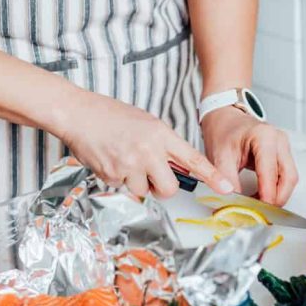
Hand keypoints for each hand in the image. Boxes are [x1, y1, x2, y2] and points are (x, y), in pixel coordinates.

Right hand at [55, 91, 233, 198]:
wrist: (78, 114)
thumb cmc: (112, 116)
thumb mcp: (147, 123)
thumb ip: (164, 145)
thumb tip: (177, 167)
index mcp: (161, 135)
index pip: (192, 159)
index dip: (212, 175)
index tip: (227, 187)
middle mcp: (148, 151)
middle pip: (169, 189)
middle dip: (162, 188)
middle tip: (151, 175)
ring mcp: (129, 165)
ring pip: (143, 191)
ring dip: (136, 183)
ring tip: (124, 160)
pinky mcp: (112, 175)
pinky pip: (123, 188)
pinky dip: (118, 179)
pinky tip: (111, 160)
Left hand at [201, 106, 297, 205]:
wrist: (224, 119)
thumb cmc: (223, 131)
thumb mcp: (219, 157)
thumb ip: (227, 180)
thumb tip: (234, 201)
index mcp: (264, 136)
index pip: (271, 172)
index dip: (267, 194)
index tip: (260, 209)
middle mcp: (279, 140)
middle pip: (288, 177)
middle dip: (277, 198)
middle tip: (262, 211)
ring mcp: (283, 146)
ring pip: (290, 178)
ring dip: (277, 194)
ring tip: (259, 204)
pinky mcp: (282, 154)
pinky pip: (285, 175)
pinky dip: (276, 188)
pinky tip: (262, 196)